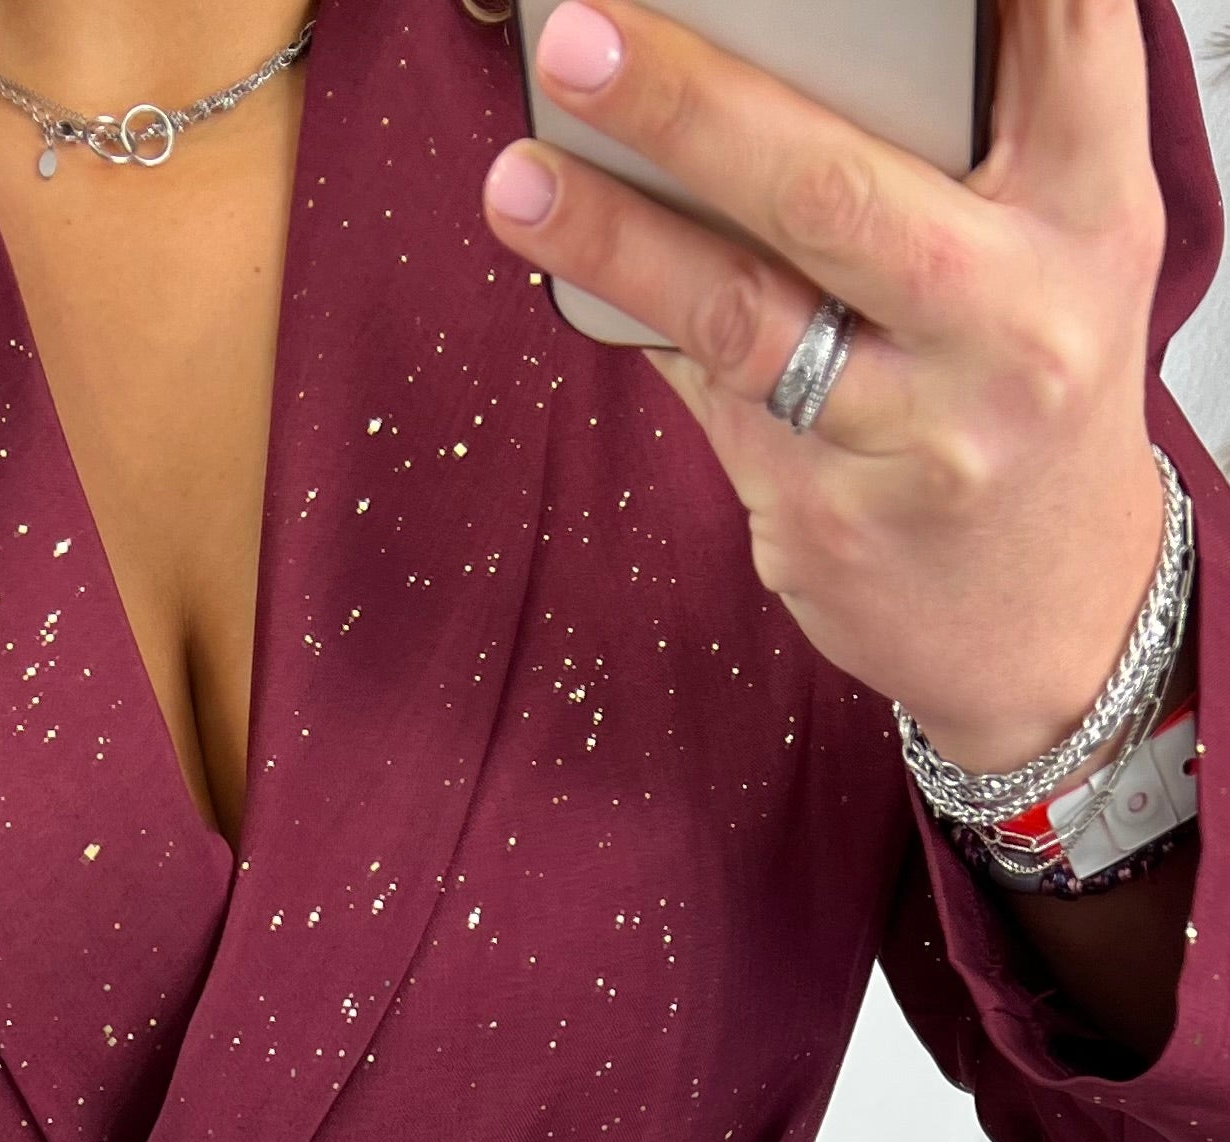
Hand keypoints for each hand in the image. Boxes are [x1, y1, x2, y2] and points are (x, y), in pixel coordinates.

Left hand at [480, 0, 1170, 774]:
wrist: (1052, 613)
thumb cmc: (1029, 380)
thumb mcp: (1060, 242)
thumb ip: (974, 140)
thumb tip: (763, 48)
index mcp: (1093, 207)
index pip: (1058, 44)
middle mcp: (1018, 318)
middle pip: (834, 191)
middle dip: (694, 109)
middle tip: (583, 44)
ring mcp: (922, 433)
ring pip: (742, 314)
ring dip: (615, 240)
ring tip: (520, 183)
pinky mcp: (831, 519)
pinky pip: (709, 397)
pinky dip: (642, 323)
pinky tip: (574, 269)